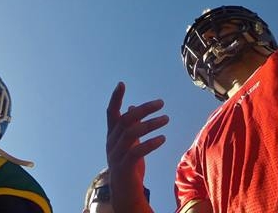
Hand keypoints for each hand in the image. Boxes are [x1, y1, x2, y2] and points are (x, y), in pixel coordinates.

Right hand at [106, 82, 166, 211]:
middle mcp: (111, 142)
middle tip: (161, 103)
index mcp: (112, 135)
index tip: (121, 84)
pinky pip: (136, 151)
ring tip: (166, 119)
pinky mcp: (124, 167)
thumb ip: (130, 126)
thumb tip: (133, 107)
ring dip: (150, 124)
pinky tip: (162, 138)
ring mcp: (116, 155)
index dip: (115, 98)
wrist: (124, 193)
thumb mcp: (130, 144)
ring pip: (131, 133)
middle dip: (143, 109)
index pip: (111, 113)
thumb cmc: (129, 166)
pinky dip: (150, 143)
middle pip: (125, 119)